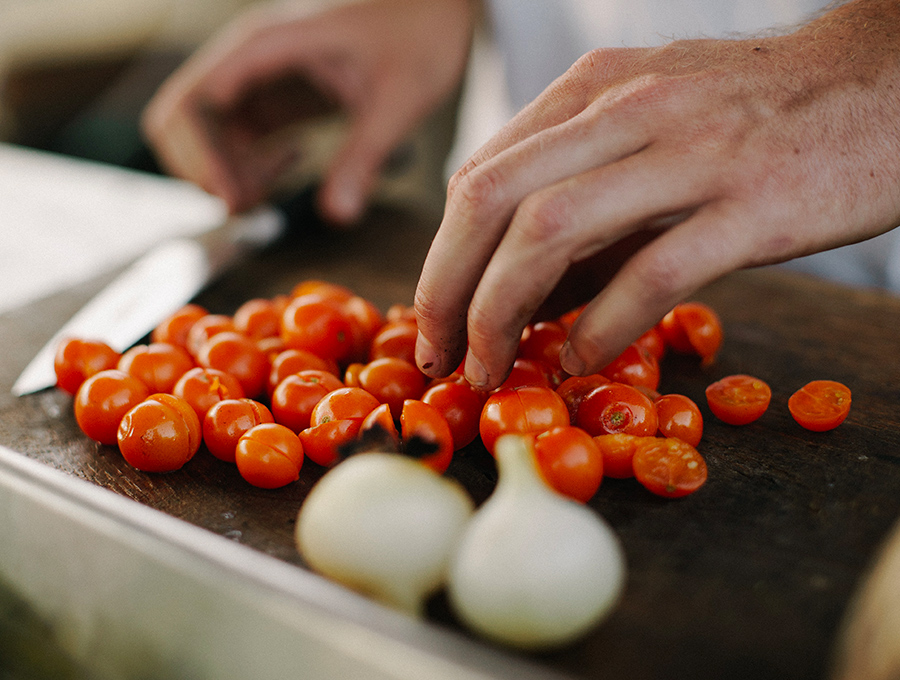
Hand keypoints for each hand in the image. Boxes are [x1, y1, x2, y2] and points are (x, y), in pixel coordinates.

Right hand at [141, 0, 474, 222]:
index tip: (236, 199)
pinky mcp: (274, 96)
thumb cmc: (421, 30)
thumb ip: (365, 155)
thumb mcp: (398, 98)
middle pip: (181, 119)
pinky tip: (290, 166)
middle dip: (204, 170)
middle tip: (251, 204)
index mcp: (266, 45)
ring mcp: (257, 77)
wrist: (435, 7)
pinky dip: (246, 165)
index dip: (202, 157)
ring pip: (204, 134)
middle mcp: (249, 58)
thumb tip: (338, 213)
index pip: (196, 101)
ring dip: (225, 172)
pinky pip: (234, 137)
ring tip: (274, 190)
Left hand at [414, 0, 899, 389]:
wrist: (883, 80)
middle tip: (439, 355)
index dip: (441, 256)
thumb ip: (583, 191)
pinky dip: (601, 327)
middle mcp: (628, 110)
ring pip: (551, 230)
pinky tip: (580, 359)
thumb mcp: (651, 125)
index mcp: (594, 90)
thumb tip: (523, 289)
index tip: (433, 317)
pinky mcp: (750, 206)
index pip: (481, 175)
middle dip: (447, 288)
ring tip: (491, 367)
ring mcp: (689, 154)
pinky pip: (651, 273)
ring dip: (501, 312)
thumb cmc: (758, 114)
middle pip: (492, 199)